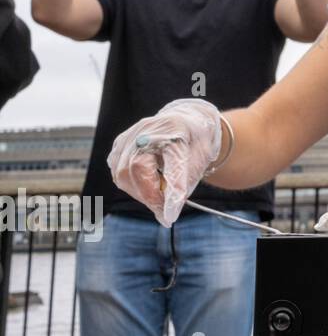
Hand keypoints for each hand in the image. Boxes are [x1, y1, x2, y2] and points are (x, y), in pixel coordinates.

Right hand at [107, 99, 221, 226]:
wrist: (186, 120)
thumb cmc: (195, 142)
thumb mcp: (201, 159)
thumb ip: (185, 182)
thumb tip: (169, 211)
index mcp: (176, 129)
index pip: (173, 162)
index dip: (172, 188)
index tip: (170, 215)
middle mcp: (149, 129)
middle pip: (137, 168)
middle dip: (150, 196)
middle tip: (164, 212)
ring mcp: (131, 135)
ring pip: (123, 173)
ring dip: (140, 193)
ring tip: (158, 198)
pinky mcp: (120, 144)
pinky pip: (118, 171)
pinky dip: (131, 185)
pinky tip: (147, 185)